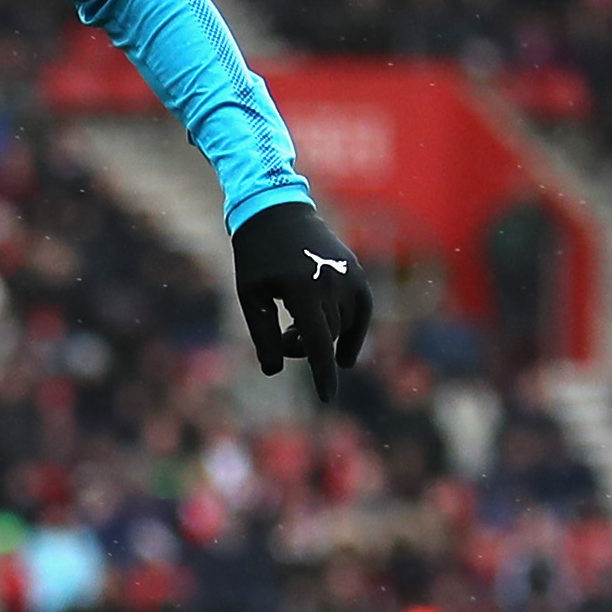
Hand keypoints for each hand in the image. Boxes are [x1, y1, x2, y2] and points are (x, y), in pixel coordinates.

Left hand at [231, 202, 372, 401]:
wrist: (277, 213)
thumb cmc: (256, 257)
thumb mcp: (251, 297)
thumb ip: (262, 335)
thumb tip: (274, 371)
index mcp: (301, 289)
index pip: (317, 342)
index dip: (321, 373)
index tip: (327, 398)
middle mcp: (331, 282)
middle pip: (327, 336)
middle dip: (304, 348)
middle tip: (282, 338)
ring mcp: (348, 276)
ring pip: (344, 327)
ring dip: (323, 338)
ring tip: (294, 327)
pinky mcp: (356, 273)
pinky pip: (361, 312)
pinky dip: (353, 332)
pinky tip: (342, 354)